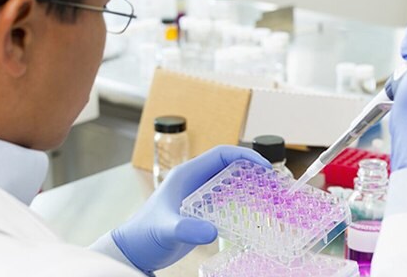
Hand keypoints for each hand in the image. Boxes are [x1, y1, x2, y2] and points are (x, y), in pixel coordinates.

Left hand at [111, 145, 269, 273]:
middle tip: (272, 182)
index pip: (221, 155)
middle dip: (252, 170)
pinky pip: (225, 199)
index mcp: (187, 174)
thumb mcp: (167, 230)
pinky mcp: (200, 210)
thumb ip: (187, 229)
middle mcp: (194, 181)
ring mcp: (198, 195)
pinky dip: (241, 201)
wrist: (134, 250)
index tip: (264, 167)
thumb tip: (212, 232)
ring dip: (248, 185)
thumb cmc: (144, 235)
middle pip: (229, 166)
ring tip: (268, 194)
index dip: (244, 156)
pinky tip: (252, 211)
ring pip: (229, 182)